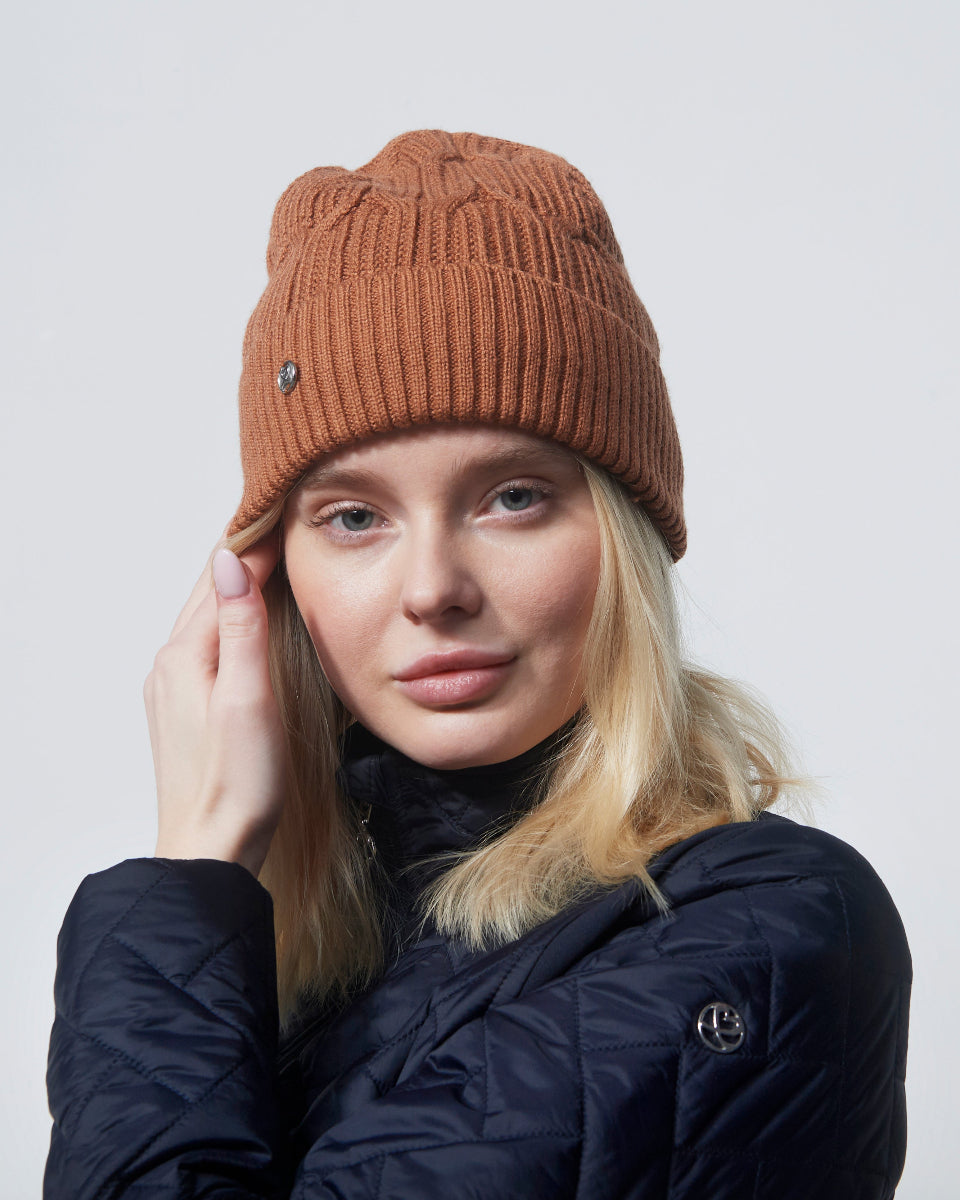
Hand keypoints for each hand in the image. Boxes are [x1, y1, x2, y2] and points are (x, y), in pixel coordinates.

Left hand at [144, 533, 283, 875]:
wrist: (212, 850)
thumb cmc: (239, 784)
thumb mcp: (249, 699)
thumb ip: (241, 628)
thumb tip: (229, 561)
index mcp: (185, 656)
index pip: (222, 579)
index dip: (255, 542)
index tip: (284, 508)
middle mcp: (171, 664)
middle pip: (208, 592)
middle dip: (242, 553)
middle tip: (278, 516)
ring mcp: (175, 687)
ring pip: (207, 616)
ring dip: (235, 583)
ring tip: (268, 553)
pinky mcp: (187, 708)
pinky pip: (208, 642)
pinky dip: (230, 616)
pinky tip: (250, 617)